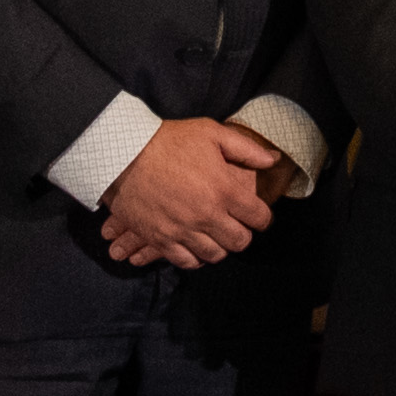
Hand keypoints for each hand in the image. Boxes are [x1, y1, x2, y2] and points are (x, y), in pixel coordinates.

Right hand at [100, 117, 288, 269]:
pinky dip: (195, 258)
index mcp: (224, 190)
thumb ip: (246, 149)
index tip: (257, 215)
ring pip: (215, 255)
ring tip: (215, 236)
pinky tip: (195, 246)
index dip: (263, 218)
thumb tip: (273, 159)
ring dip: (220, 247)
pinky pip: (186, 261)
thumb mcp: (211, 133)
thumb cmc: (169, 140)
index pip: (259, 218)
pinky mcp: (161, 239)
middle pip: (240, 242)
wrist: (123, 153)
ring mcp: (183, 230)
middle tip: (236, 226)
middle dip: (243, 235)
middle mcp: (207, 215)